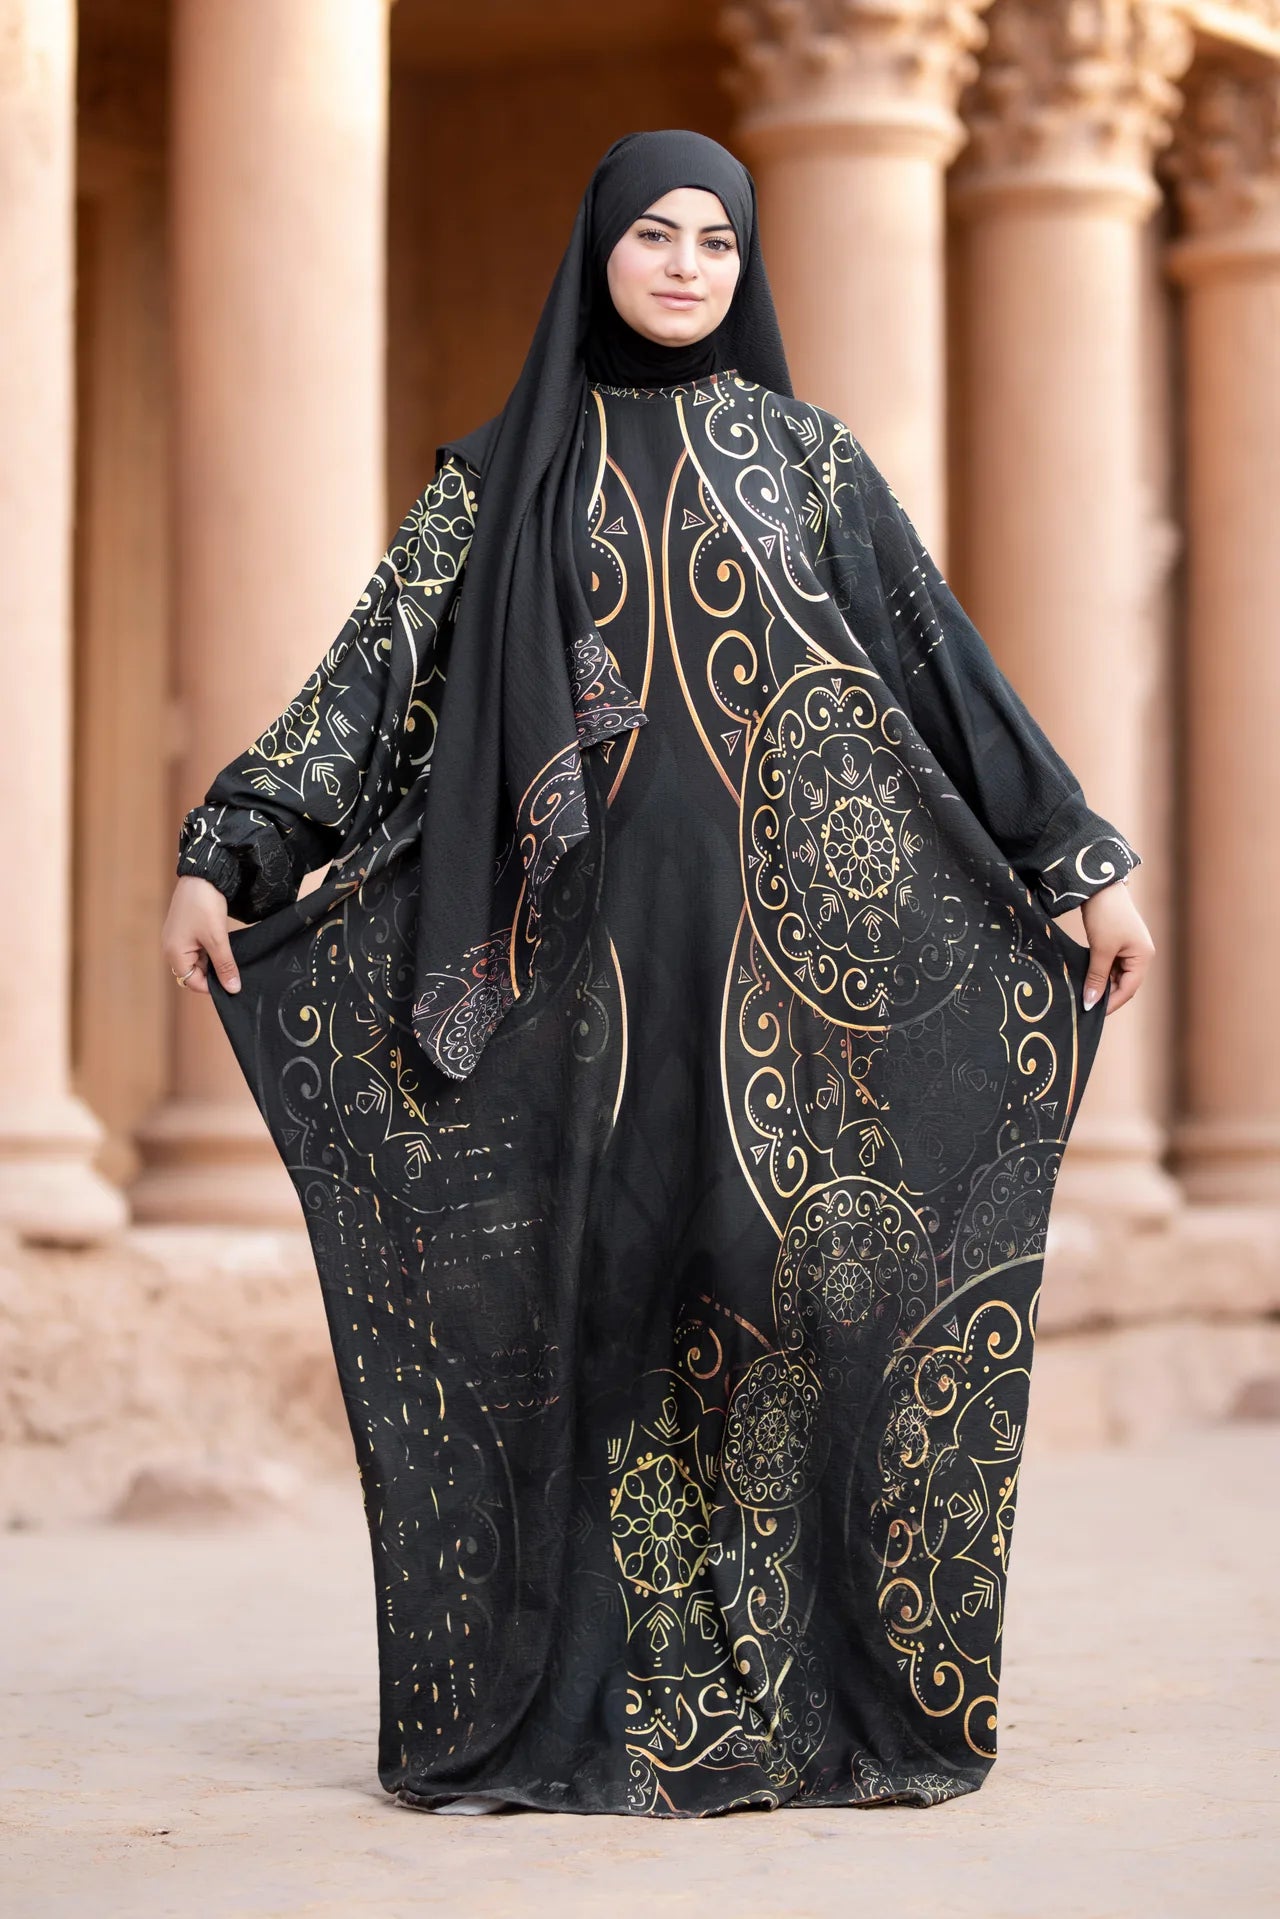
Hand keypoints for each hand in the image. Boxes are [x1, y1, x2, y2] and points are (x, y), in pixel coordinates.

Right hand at [161, 875, 240, 997]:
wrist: (202, 875)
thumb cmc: (205, 906)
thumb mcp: (217, 939)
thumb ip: (224, 966)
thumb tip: (233, 989)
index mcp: (174, 954)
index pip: (193, 982)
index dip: (213, 986)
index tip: (233, 982)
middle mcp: (171, 948)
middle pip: (194, 973)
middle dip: (213, 973)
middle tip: (234, 968)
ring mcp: (177, 938)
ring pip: (198, 961)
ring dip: (213, 961)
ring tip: (230, 954)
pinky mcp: (185, 930)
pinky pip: (197, 948)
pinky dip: (210, 950)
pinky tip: (223, 944)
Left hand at [1079, 880, 1153, 1015]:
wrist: (1099, 886)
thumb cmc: (1105, 916)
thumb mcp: (1100, 949)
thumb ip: (1096, 977)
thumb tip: (1091, 1003)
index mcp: (1143, 957)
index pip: (1129, 989)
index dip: (1110, 1003)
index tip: (1091, 1013)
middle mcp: (1140, 955)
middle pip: (1123, 984)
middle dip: (1105, 994)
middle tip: (1084, 1005)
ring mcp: (1129, 949)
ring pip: (1115, 976)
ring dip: (1100, 984)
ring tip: (1083, 993)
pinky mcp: (1117, 943)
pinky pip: (1109, 965)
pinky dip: (1098, 972)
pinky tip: (1085, 978)